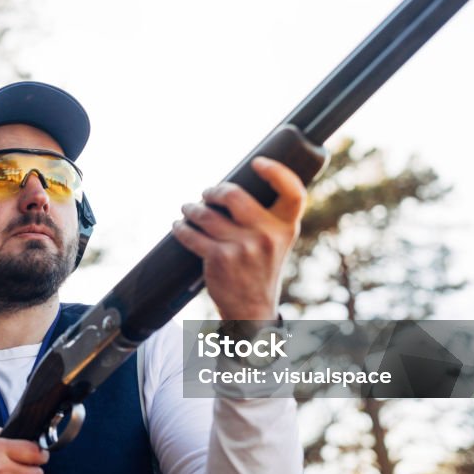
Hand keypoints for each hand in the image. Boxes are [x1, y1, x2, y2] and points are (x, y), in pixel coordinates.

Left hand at [172, 157, 305, 319]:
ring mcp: (243, 247)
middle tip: (206, 193)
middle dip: (215, 191)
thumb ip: (267, 217)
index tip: (257, 162)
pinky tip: (179, 226)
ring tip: (188, 209)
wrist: (252, 310)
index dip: (277, 172)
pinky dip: (181, 228)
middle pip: (235, 195)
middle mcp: (267, 235)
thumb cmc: (261, 270)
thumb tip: (234, 187)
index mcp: (286, 228)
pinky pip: (192, 235)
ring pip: (206, 214)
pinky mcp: (220, 258)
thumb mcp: (277, 242)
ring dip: (191, 209)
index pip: (293, 192)